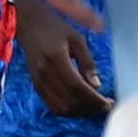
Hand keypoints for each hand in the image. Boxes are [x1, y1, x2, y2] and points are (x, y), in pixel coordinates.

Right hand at [16, 0, 110, 119]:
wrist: (28, 25)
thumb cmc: (55, 28)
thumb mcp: (77, 39)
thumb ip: (88, 62)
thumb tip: (97, 85)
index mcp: (56, 59)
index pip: (77, 87)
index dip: (94, 99)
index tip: (109, 103)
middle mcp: (44, 73)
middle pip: (69, 101)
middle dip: (90, 108)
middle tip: (106, 106)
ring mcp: (38, 82)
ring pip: (61, 108)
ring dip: (80, 112)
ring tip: (94, 107)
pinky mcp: (36, 86)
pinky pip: (53, 106)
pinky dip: (69, 110)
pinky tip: (80, 104)